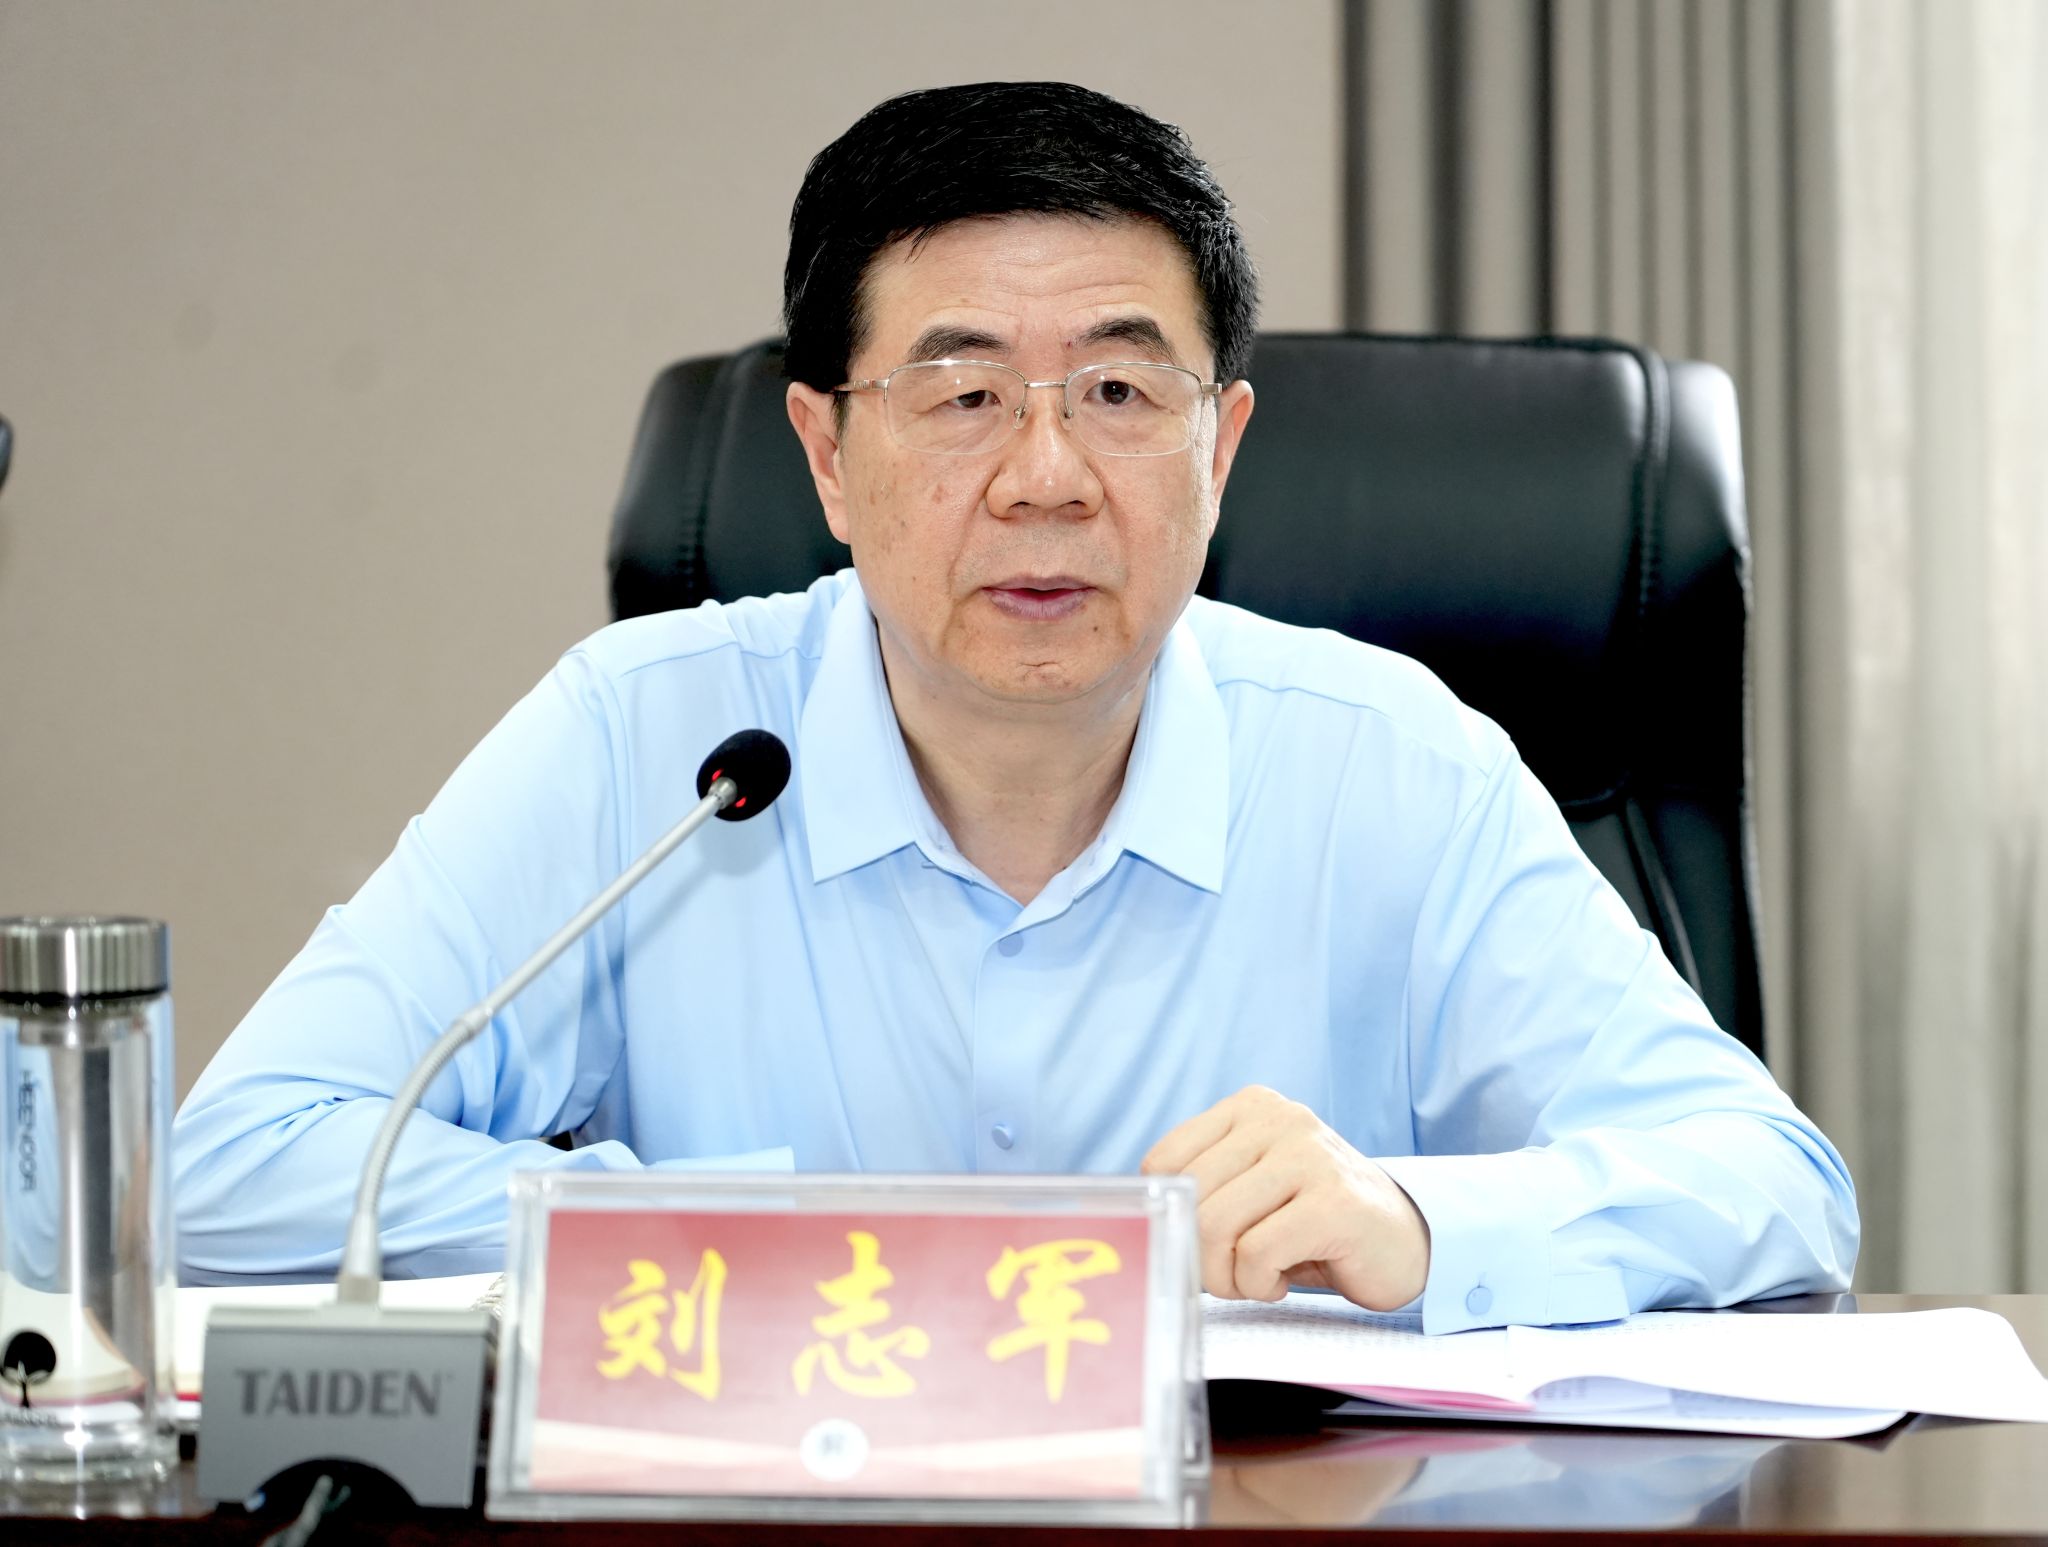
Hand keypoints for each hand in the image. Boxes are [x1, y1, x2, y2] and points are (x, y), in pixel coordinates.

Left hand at [1140, 1085, 1430, 1309]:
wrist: (1405, 1242)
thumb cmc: (1313, 1223)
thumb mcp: (1253, 1188)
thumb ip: (1206, 1188)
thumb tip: (1145, 1222)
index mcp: (1250, 1107)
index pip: (1164, 1160)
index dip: (1168, 1216)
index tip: (1194, 1245)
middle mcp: (1280, 1119)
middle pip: (1190, 1198)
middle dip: (1199, 1258)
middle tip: (1229, 1278)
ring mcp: (1310, 1156)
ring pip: (1217, 1227)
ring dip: (1228, 1278)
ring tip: (1256, 1280)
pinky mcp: (1335, 1202)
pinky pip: (1258, 1254)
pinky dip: (1260, 1284)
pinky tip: (1284, 1280)